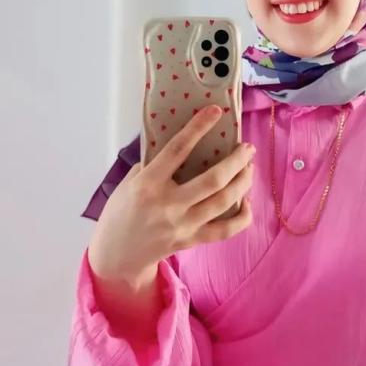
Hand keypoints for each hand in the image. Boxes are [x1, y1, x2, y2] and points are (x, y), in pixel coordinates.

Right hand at [88, 104, 255, 284]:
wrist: (116, 254)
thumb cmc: (121, 212)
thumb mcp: (128, 182)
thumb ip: (152, 163)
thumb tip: (181, 140)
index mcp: (148, 184)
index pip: (177, 150)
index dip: (198, 128)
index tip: (216, 111)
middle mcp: (168, 205)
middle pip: (213, 180)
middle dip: (237, 160)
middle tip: (247, 148)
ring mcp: (182, 225)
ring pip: (224, 202)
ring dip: (243, 182)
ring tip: (249, 168)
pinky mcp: (192, 240)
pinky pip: (226, 230)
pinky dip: (242, 216)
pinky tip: (247, 202)